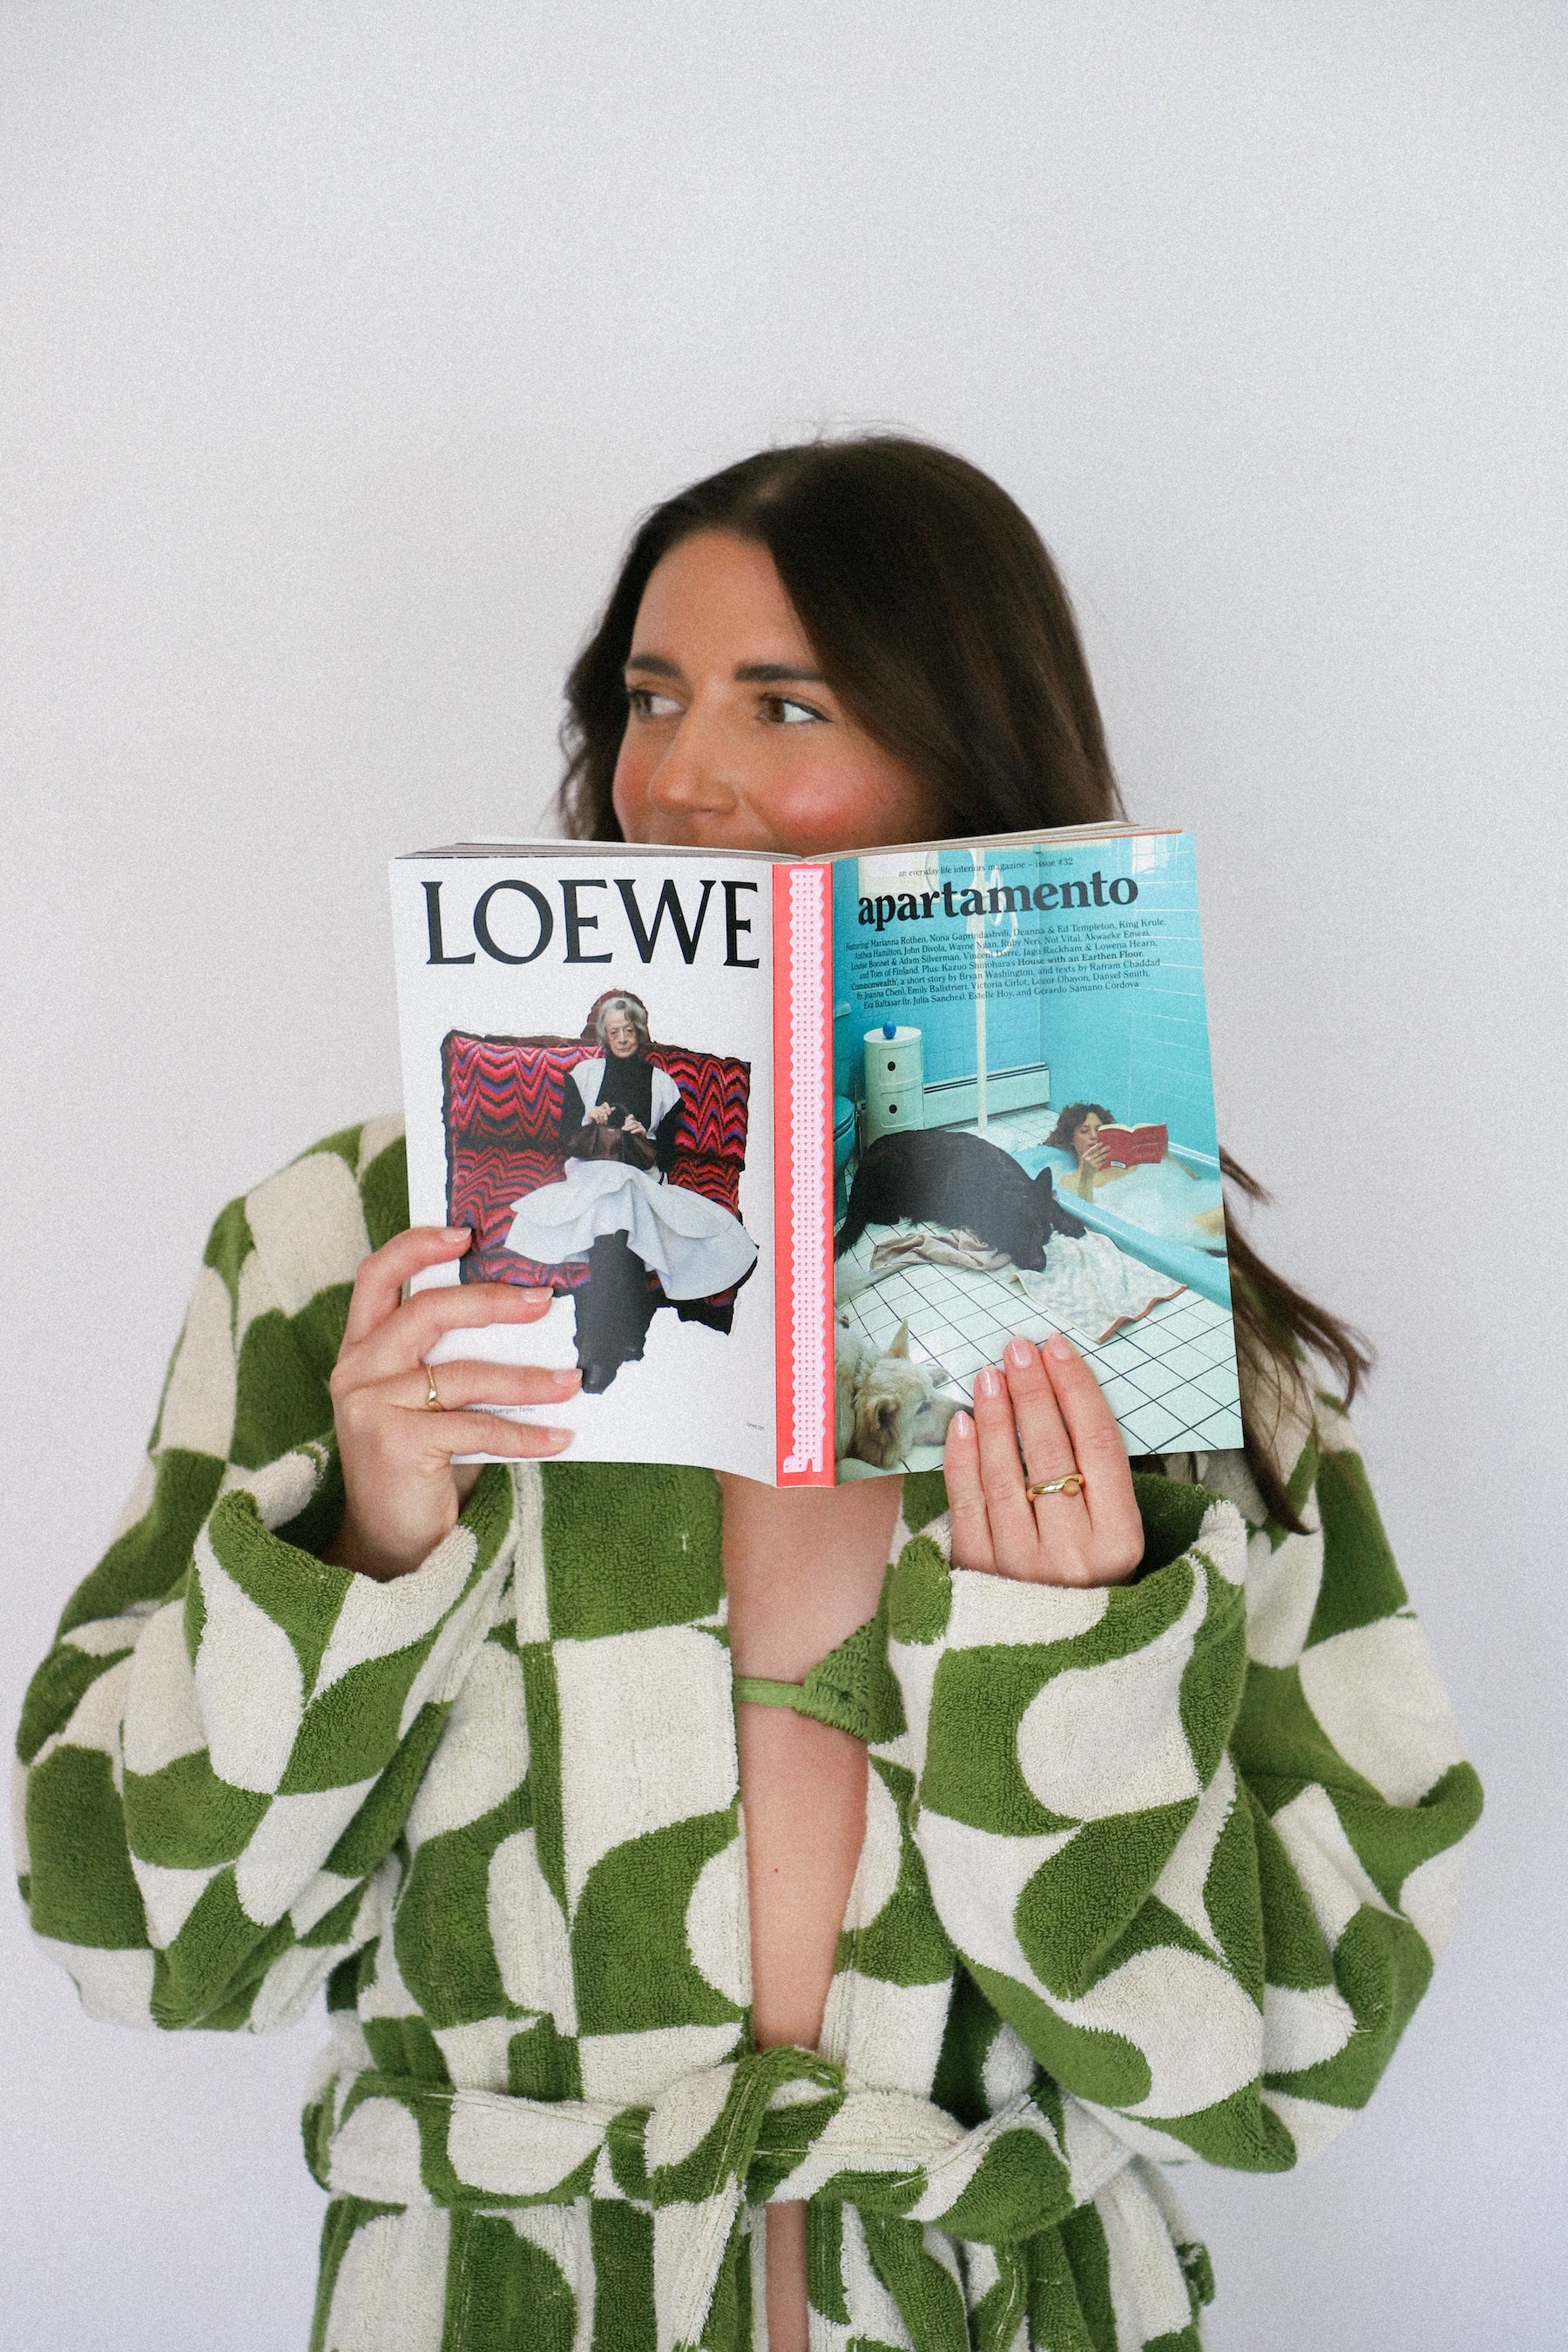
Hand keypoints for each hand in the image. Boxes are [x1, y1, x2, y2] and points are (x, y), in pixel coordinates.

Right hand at [326, 1227, 580, 1582]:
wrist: (391, 1544)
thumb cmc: (420, 1461)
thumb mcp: (427, 1399)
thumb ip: (449, 1355)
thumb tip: (531, 1313)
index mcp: (361, 1349)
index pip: (376, 1276)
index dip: (417, 1246)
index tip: (467, 1233)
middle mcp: (356, 1371)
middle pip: (425, 1312)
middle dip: (492, 1302)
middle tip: (545, 1301)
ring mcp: (370, 1407)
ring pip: (461, 1373)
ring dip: (527, 1378)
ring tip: (572, 1379)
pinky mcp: (394, 1444)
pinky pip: (476, 1427)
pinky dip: (525, 1432)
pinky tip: (559, 1436)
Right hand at [586, 1103, 612, 1124]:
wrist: (589, 1122)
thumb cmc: (598, 1119)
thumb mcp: (604, 1115)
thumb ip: (609, 1111)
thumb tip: (614, 1107)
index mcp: (601, 1107)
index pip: (605, 1104)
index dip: (608, 1108)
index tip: (609, 1114)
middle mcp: (597, 1107)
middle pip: (604, 1111)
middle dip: (605, 1118)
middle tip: (605, 1123)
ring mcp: (593, 1110)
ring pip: (600, 1115)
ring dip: (602, 1120)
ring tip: (601, 1123)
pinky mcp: (590, 1113)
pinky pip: (596, 1117)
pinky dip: (598, 1120)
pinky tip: (598, 1122)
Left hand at [621, 1115, 646, 1137]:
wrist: (641, 1141)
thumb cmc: (634, 1136)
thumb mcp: (629, 1131)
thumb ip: (625, 1127)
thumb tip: (621, 1126)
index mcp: (634, 1122)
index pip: (631, 1117)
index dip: (628, 1118)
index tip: (625, 1121)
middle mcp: (637, 1123)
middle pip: (632, 1121)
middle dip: (627, 1125)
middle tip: (623, 1129)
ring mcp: (641, 1126)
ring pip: (635, 1125)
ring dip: (629, 1127)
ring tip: (626, 1130)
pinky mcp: (643, 1130)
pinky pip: (639, 1129)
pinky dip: (635, 1131)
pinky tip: (631, 1132)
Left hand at [943, 1335, 1142, 1584]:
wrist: (1050, 1661)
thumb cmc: (1088, 1583)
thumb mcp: (1114, 1537)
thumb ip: (1099, 1480)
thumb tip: (1062, 1397)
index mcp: (1121, 1542)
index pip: (1101, 1447)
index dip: (1077, 1391)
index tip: (1057, 1350)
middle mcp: (1075, 1555)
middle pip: (1052, 1455)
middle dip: (1034, 1393)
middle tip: (1018, 1350)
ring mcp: (1022, 1568)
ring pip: (1005, 1476)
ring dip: (996, 1418)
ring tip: (989, 1376)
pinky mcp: (977, 1575)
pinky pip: (967, 1505)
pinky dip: (962, 1460)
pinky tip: (963, 1423)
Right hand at [1079, 1137, 1109, 1174]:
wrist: (1085, 1176)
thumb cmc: (1087, 1167)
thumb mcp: (1086, 1160)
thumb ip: (1090, 1154)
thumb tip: (1098, 1147)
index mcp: (1084, 1156)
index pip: (1092, 1149)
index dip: (1097, 1146)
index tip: (1102, 1143)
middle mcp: (1087, 1159)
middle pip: (1097, 1152)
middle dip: (1104, 1149)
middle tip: (1109, 1146)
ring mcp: (1091, 1163)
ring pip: (1101, 1157)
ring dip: (1106, 1154)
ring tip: (1109, 1152)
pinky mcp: (1095, 1167)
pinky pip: (1102, 1162)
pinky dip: (1105, 1160)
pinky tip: (1107, 1158)